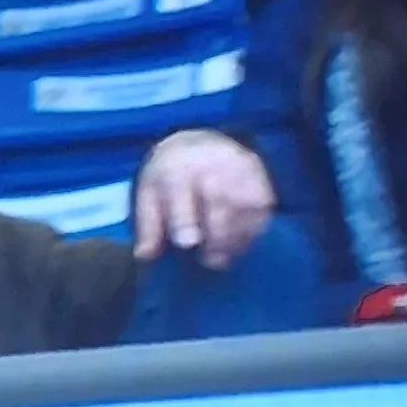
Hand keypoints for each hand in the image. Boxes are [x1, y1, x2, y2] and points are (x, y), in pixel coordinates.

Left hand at [133, 130, 275, 264]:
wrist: (202, 144)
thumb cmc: (172, 176)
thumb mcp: (150, 194)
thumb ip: (148, 225)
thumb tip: (144, 255)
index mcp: (178, 165)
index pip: (181, 189)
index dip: (184, 218)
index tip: (187, 243)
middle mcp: (212, 161)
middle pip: (220, 198)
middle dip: (217, 235)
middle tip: (211, 261)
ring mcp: (240, 169)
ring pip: (245, 207)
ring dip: (236, 238)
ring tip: (224, 257)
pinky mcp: (260, 180)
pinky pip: (262, 211)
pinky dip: (252, 232)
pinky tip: (239, 243)